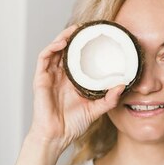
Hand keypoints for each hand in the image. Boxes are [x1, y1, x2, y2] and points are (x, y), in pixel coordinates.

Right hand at [28, 24, 124, 151]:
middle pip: (66, 50)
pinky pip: (44, 58)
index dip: (84, 45)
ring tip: (75, 29)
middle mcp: (61, 76)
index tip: (96, 36)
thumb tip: (122, 85)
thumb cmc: (73, 125)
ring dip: (63, 37)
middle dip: (74, 36)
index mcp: (73, 81)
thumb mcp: (96, 109)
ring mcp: (50, 77)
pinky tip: (62, 42)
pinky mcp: (41, 80)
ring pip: (54, 50)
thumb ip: (109, 99)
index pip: (78, 57)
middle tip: (86, 27)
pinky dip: (52, 47)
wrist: (57, 136)